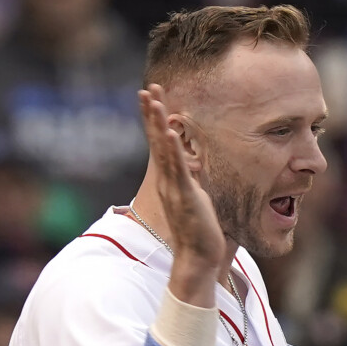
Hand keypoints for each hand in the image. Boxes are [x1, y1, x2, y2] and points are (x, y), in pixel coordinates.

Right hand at [138, 84, 227, 291]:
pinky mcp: (185, 197)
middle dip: (152, 114)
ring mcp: (174, 188)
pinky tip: (171, 132)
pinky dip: (173, 151)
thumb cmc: (200, 230)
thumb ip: (193, 179)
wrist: (198, 257)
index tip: (154, 97)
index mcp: (171, 180)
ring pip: (163, 150)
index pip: (161, 144)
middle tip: (147, 88)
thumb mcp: (198, 196)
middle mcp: (167, 181)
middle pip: (156, 140)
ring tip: (153, 101)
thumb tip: (194, 164)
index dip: (157, 120)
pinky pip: (178, 170)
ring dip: (158, 124)